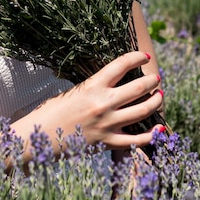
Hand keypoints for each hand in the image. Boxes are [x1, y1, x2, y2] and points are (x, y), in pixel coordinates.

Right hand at [12, 51, 163, 155]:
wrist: (39, 136)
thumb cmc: (51, 111)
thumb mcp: (71, 92)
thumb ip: (92, 88)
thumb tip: (110, 84)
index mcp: (92, 85)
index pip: (121, 65)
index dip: (136, 57)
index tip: (144, 57)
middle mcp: (103, 103)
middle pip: (138, 87)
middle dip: (151, 80)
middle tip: (156, 78)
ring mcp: (108, 123)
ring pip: (142, 111)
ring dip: (155, 101)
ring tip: (160, 96)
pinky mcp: (108, 142)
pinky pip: (137, 140)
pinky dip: (151, 134)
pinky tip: (159, 128)